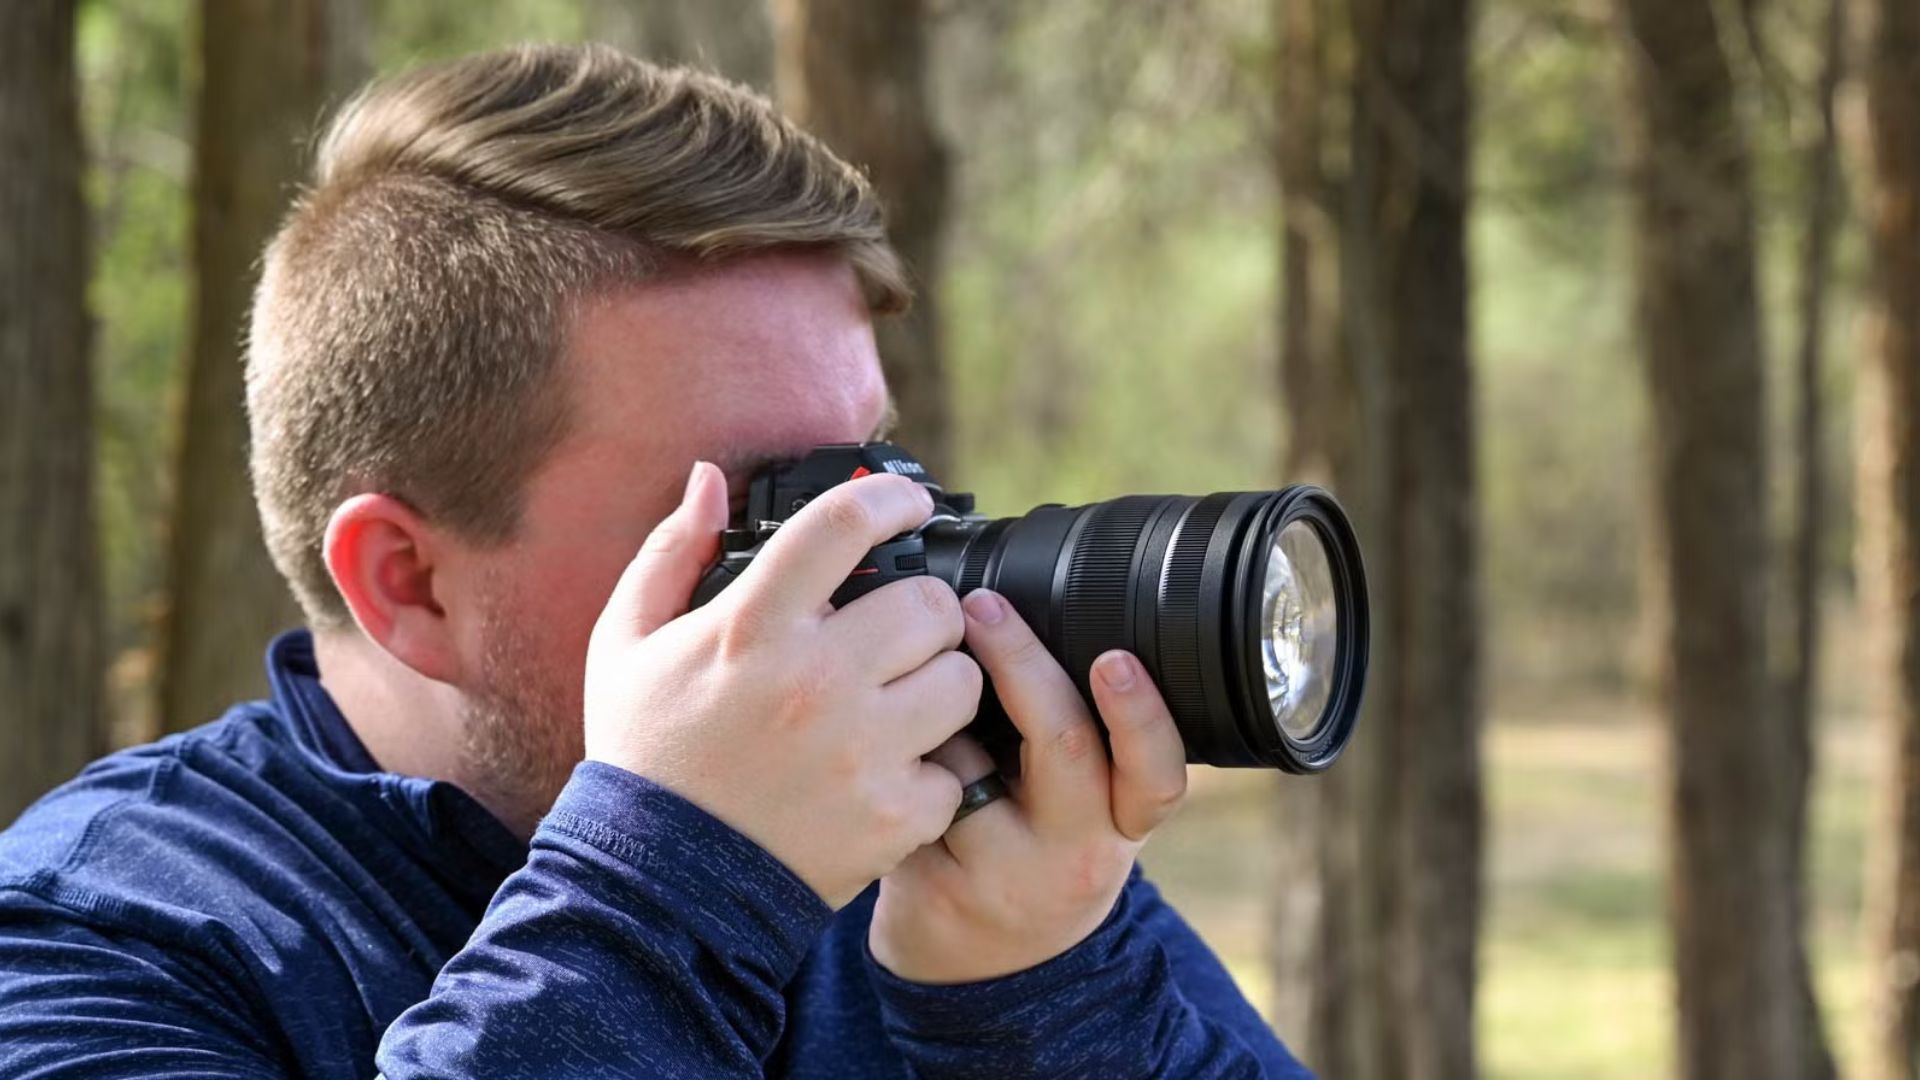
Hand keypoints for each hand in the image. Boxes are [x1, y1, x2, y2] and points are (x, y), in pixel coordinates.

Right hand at [584, 462, 981, 908]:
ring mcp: (860, 750)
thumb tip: (709, 479)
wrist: (657, 885)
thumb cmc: (647, 754)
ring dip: (941, 684)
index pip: (844, 524)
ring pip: (963, 679)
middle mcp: (814, 680)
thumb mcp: (626, 643)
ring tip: (904, 700)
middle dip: (923, 609)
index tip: (911, 504)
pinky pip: (957, 767)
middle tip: (902, 630)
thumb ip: (670, 552)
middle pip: (931, 602)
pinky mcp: (892, 814)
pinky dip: (935, 772)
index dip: (892, 498)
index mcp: (751, 626)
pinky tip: (893, 772)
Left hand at [868, 588, 1189, 983]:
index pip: (1156, 771)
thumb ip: (1083, 739)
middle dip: (1022, 662)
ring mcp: (1004, 879)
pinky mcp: (936, 891)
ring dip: (936, 716)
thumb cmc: (1036, 852)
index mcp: (1122, 822)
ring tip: (920, 705)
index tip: (1114, 659)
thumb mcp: (1084, 811)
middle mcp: (1075, 855)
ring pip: (965, 761)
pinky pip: (907, 790)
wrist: (982, 973)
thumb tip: (1031, 615)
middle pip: (1063, 744)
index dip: (1141, 716)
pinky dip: (891, 758)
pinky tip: (879, 760)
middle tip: (984, 605)